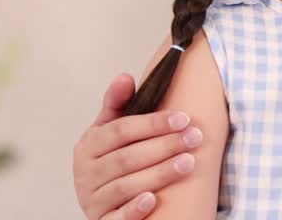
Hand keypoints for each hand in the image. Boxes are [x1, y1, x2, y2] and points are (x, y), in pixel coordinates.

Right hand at [73, 74, 201, 219]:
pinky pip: (116, 218)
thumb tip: (124, 76)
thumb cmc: (113, 158)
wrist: (103, 198)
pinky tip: (154, 200)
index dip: (153, 123)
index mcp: (89, 145)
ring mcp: (92, 199)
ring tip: (189, 163)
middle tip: (195, 138)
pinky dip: (134, 209)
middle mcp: (86, 173)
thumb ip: (118, 104)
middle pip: (127, 158)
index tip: (184, 118)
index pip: (120, 130)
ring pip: (125, 186)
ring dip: (159, 174)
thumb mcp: (110, 129)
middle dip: (164, 146)